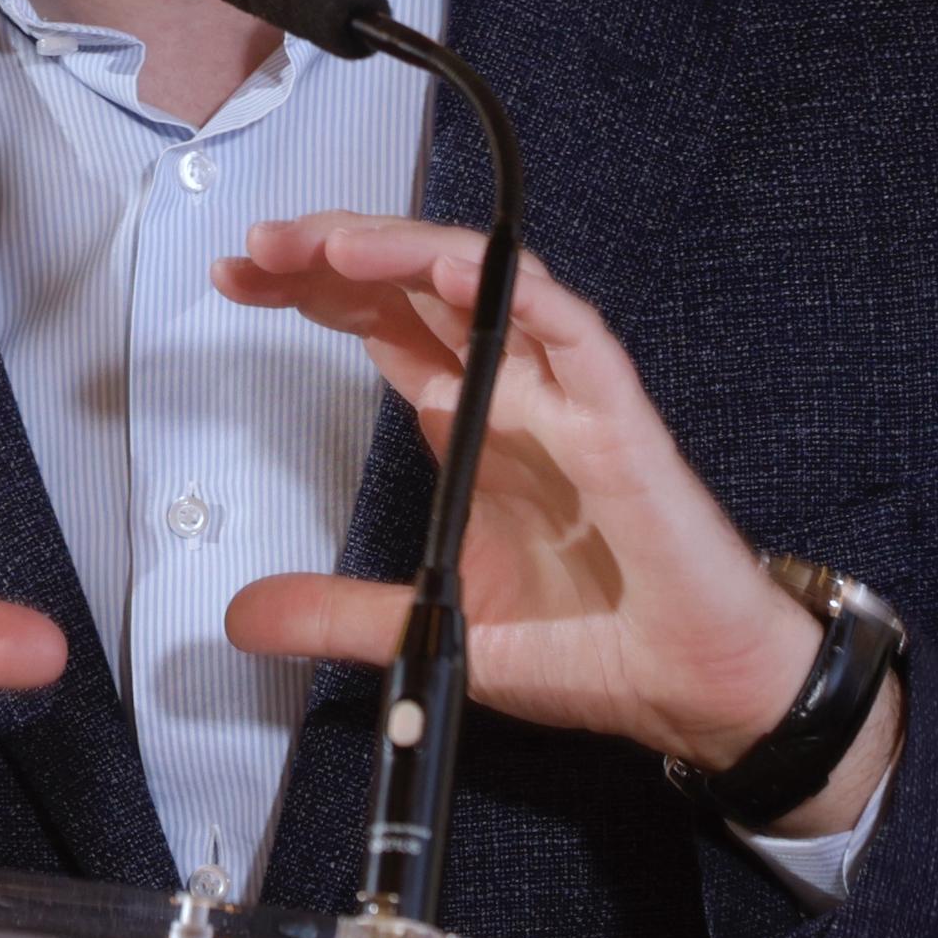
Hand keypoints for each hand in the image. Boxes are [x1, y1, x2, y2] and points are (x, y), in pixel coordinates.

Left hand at [212, 213, 898, 832]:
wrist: (702, 692)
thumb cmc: (594, 644)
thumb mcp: (433, 628)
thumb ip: (339, 614)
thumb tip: (240, 615)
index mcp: (472, 423)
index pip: (382, 322)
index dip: (312, 288)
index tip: (234, 277)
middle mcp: (515, 395)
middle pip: (418, 285)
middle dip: (336, 252)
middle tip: (259, 247)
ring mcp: (571, 399)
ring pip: (488, 286)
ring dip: (409, 253)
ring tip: (333, 245)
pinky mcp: (624, 425)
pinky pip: (574, 337)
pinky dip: (517, 297)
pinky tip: (453, 276)